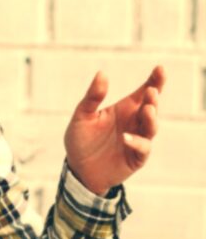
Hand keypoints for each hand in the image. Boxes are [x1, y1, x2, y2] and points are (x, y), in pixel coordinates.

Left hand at [63, 66, 164, 195]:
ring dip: (150, 118)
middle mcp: (134, 123)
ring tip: (146, 109)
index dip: (154, 81)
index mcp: (124, 109)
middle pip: (151, 108)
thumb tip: (102, 73)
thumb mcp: (82, 116)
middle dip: (153, 99)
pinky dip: (136, 142)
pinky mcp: (136, 158)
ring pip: (151, 127)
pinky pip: (142, 149)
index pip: (143, 93)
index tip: (160, 68)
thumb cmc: (80, 140)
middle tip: (151, 91)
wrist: (78, 170)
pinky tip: (126, 137)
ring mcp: (137, 140)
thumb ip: (92, 97)